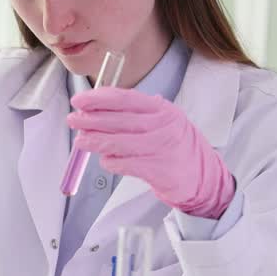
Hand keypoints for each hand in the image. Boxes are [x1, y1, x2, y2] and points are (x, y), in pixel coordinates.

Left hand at [68, 87, 235, 218]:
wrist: (203, 176)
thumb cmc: (177, 146)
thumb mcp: (164, 121)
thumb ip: (136, 114)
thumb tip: (98, 111)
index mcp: (162, 110)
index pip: (124, 98)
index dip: (98, 98)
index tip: (79, 100)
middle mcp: (163, 126)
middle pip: (118, 120)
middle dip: (90, 119)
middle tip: (73, 120)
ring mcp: (161, 148)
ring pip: (117, 142)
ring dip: (95, 142)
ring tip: (81, 141)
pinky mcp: (158, 170)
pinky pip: (125, 164)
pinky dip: (110, 162)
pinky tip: (105, 161)